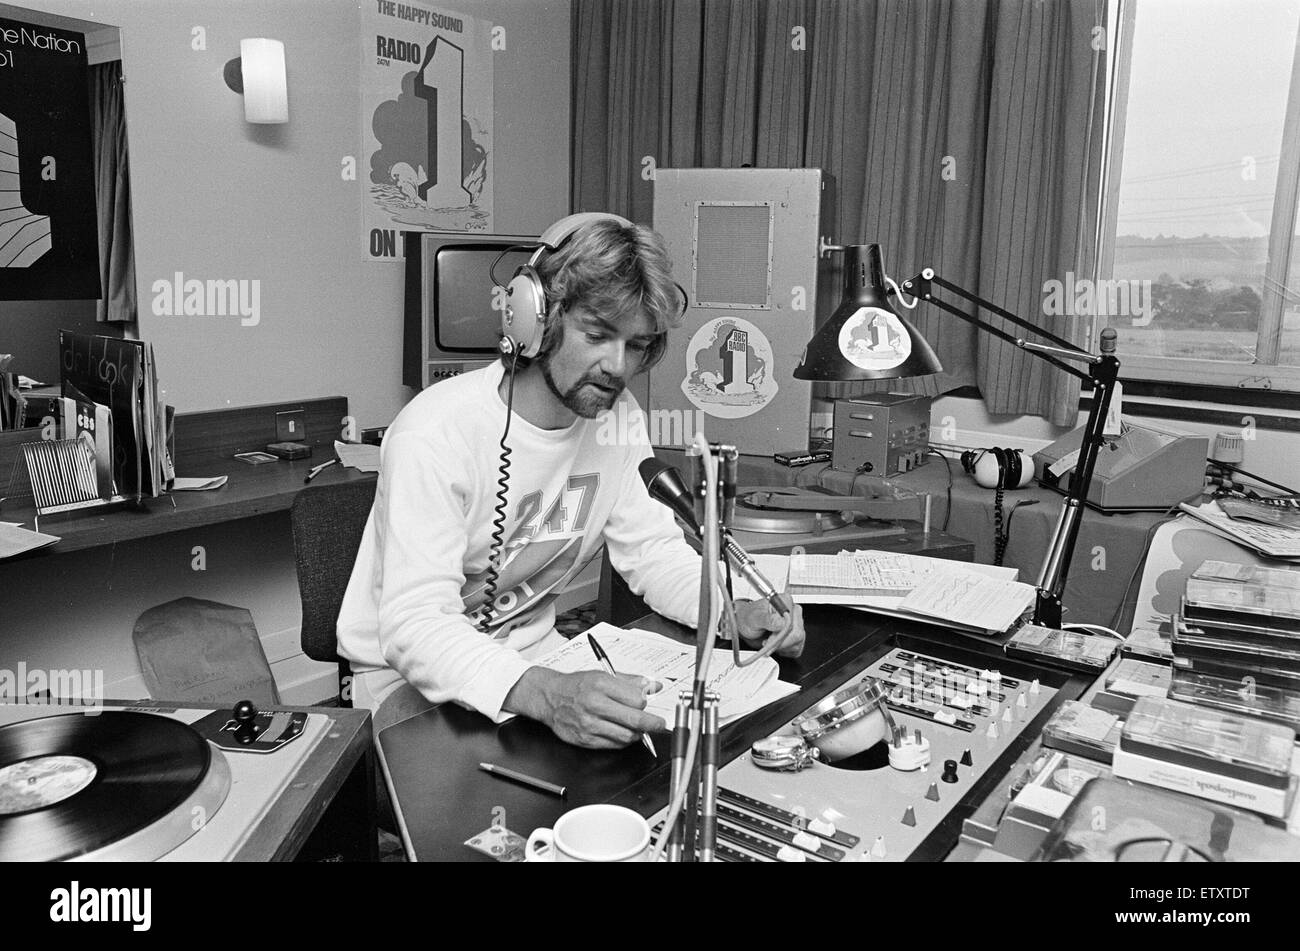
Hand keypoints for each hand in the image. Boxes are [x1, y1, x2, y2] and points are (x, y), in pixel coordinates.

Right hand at [503, 667, 665, 748]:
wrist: (549, 697)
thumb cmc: (577, 685)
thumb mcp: (603, 675)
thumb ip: (631, 681)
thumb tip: (653, 686)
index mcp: (601, 685)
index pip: (636, 700)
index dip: (645, 703)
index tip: (646, 703)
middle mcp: (594, 705)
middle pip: (634, 720)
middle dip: (653, 724)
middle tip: (660, 724)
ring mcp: (589, 724)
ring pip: (626, 736)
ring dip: (637, 733)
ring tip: (638, 728)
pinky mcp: (586, 740)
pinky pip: (613, 745)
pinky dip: (623, 741)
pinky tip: (622, 732)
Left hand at [734, 595, 804, 657]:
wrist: (744, 625)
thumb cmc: (748, 618)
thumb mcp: (754, 618)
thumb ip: (767, 619)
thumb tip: (781, 623)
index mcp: (785, 602)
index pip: (792, 624)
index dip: (780, 635)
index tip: (768, 639)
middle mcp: (793, 611)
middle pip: (797, 634)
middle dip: (780, 642)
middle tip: (766, 642)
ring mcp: (796, 623)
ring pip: (797, 642)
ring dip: (781, 647)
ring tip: (768, 641)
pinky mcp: (795, 635)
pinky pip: (796, 648)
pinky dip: (784, 650)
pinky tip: (774, 644)